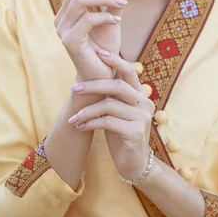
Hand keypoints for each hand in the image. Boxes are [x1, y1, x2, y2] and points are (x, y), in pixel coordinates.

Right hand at [54, 0, 131, 81]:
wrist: (103, 77)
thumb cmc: (105, 48)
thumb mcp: (112, 17)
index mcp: (68, 11)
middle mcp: (61, 18)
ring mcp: (63, 30)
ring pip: (80, 0)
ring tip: (122, 2)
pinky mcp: (70, 42)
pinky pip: (86, 21)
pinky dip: (104, 16)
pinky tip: (116, 20)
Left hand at [68, 50, 154, 181]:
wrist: (134, 164)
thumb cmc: (122, 134)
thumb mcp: (117, 111)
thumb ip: (112, 95)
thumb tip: (90, 77)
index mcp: (140, 94)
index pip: (129, 71)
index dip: (115, 60)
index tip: (99, 52)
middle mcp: (145, 102)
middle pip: (117, 86)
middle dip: (92, 85)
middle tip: (73, 88)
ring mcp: (142, 117)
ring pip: (108, 105)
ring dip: (86, 111)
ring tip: (73, 118)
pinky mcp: (135, 132)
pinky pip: (107, 122)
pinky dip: (90, 123)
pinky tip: (80, 127)